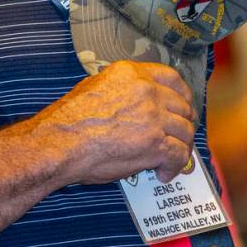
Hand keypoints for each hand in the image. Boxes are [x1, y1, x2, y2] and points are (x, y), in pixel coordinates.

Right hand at [39, 61, 195, 184]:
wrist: (61, 142)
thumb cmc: (69, 119)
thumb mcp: (92, 87)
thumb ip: (118, 88)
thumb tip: (129, 97)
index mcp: (130, 73)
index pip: (170, 77)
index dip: (182, 94)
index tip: (183, 105)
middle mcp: (146, 90)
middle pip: (182, 106)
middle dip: (183, 123)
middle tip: (178, 136)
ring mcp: (153, 116)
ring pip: (185, 131)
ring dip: (181, 147)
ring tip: (170, 159)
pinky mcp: (155, 143)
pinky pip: (179, 155)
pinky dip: (174, 167)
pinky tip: (162, 173)